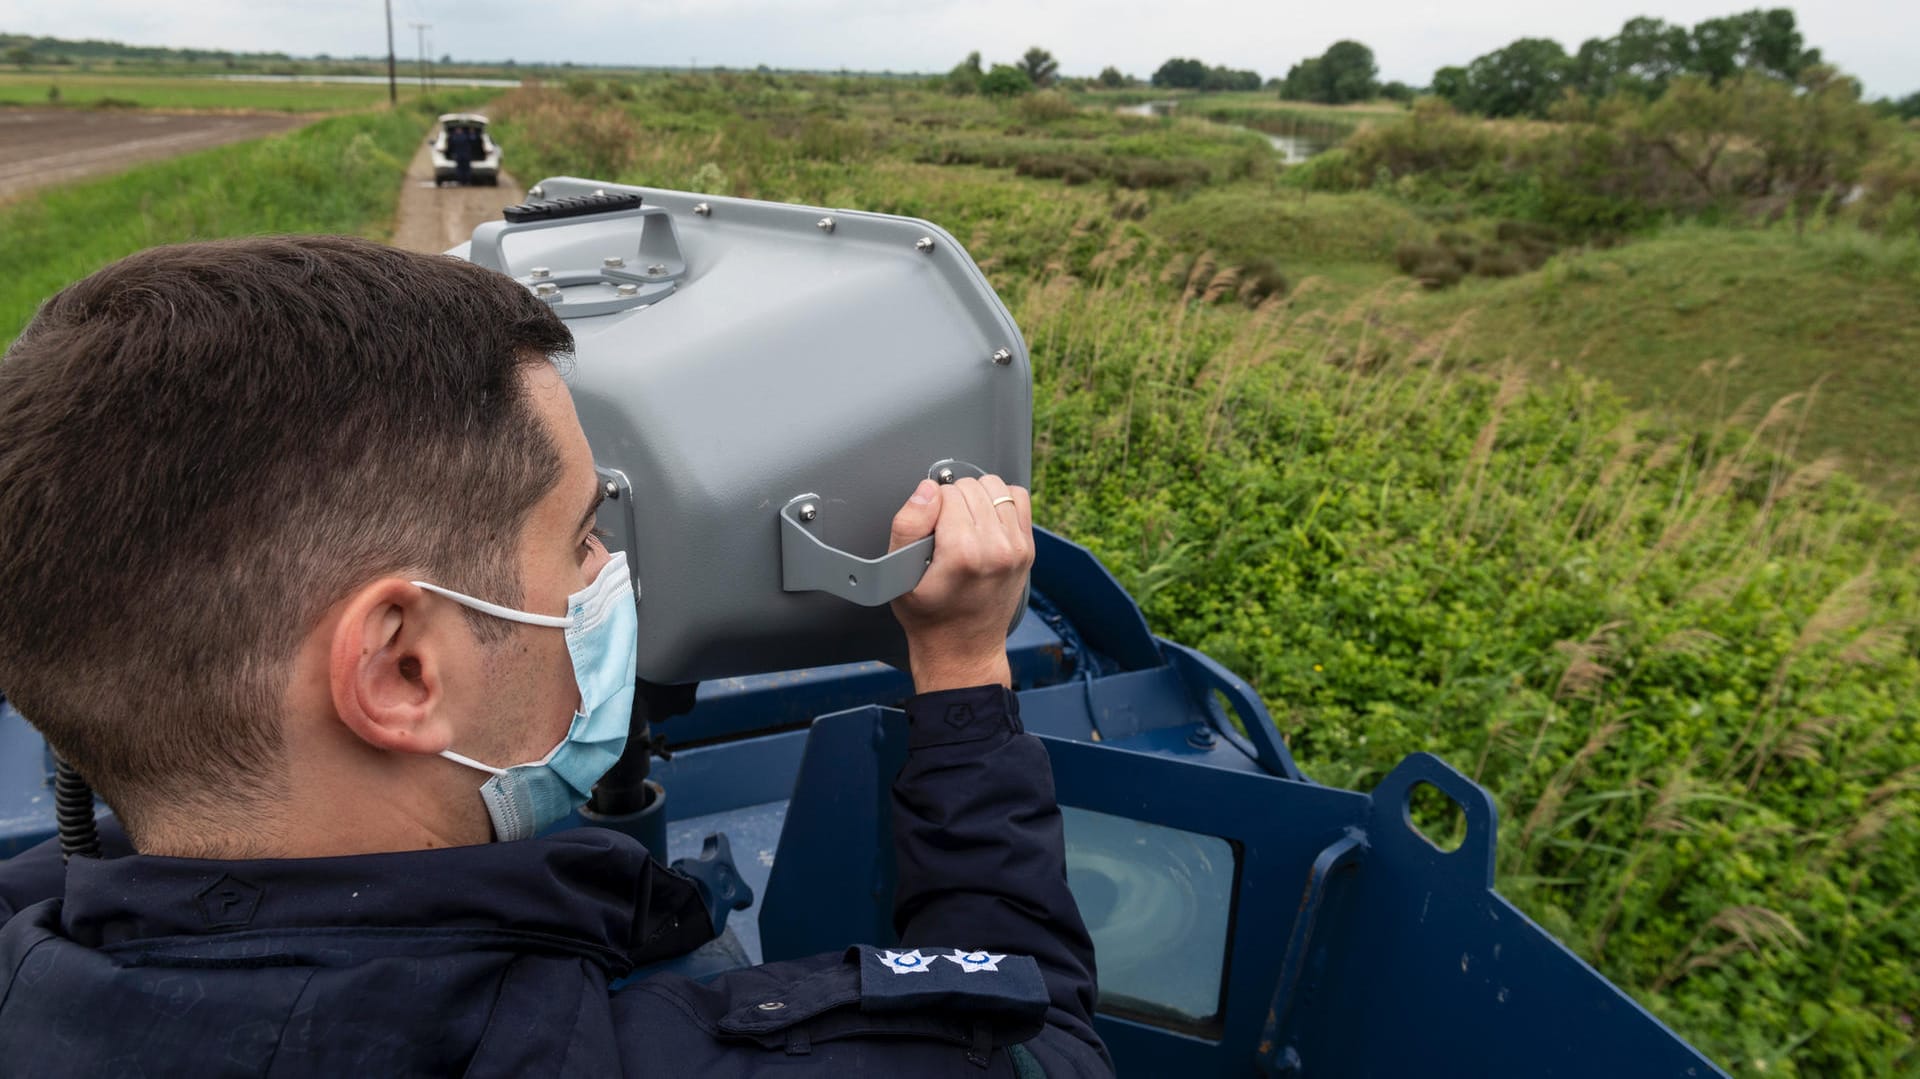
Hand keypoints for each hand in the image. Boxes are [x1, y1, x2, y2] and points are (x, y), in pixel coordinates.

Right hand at [887, 475, 1032, 692]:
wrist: (962, 649)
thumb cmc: (929, 616)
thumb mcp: (897, 576)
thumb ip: (907, 525)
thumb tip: (928, 489)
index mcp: (964, 553)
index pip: (946, 492)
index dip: (930, 507)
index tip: (929, 533)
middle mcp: (997, 549)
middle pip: (971, 487)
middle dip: (953, 501)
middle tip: (944, 532)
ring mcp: (1017, 549)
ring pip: (996, 487)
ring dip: (977, 498)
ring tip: (964, 524)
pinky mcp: (1027, 549)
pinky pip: (1018, 499)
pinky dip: (1000, 502)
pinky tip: (985, 522)